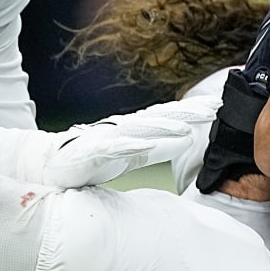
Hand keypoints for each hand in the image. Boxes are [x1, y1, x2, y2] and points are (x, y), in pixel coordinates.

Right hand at [40, 96, 221, 188]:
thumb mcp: (132, 155)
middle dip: (189, 110)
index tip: (222, 105)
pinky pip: (113, 149)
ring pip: (140, 130)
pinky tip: (145, 145)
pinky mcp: (91, 152)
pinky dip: (129, 146)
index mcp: (136, 129)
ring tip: (187, 125)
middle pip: (162, 116)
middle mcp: (124, 129)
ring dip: (163, 126)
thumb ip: (158, 147)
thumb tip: (186, 140)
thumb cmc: (91, 159)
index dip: (196, 110)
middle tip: (216, 106)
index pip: (172, 116)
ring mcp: (107, 138)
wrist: (47, 165)